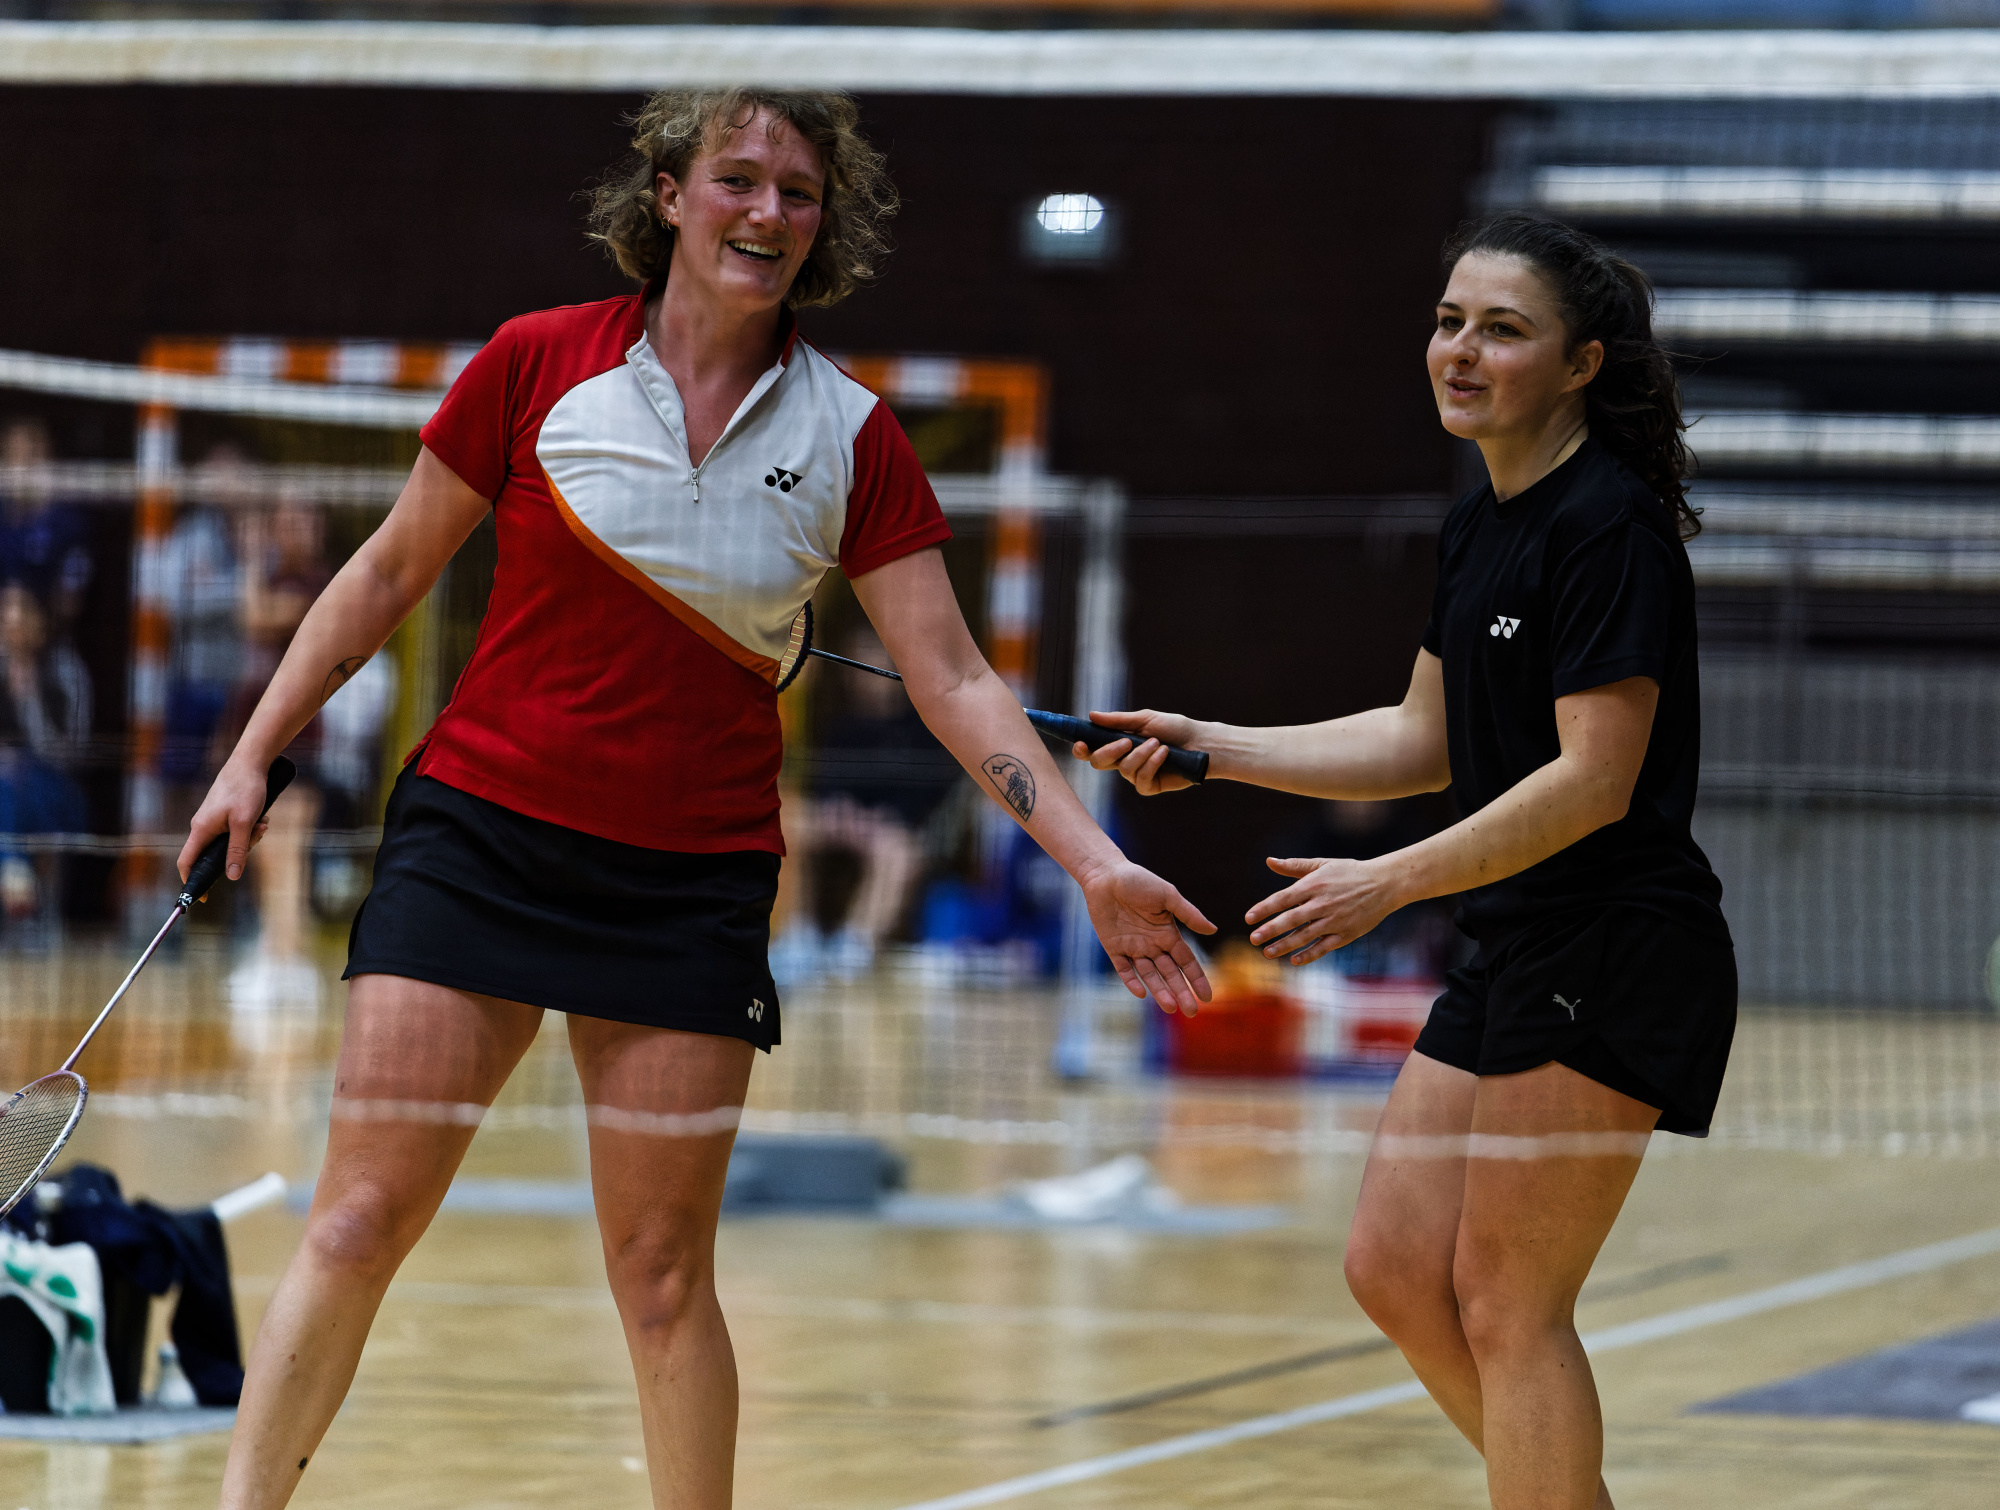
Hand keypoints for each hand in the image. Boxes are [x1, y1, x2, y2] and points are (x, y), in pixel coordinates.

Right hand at [177, 755, 274, 886]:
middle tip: (257, 836)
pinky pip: (236, 831)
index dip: (191, 881)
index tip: (202, 898)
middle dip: (239, 852)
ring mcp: (213, 820)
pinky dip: (250, 828)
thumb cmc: (246, 789)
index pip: (187, 862)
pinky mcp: (224, 814)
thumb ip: (238, 850)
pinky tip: (263, 818)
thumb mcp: (245, 823)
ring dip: (249, 837)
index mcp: (200, 829)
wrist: (251, 762)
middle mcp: (203, 826)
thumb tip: (231, 876)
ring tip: (263, 822)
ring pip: (230, 842)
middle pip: (215, 854)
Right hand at [1070, 709, 1200, 797]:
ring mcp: (1136, 775)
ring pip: (1123, 769)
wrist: (1200, 742)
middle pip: (1098, 763)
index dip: (1081, 749)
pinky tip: (1165, 754)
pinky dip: (1153, 764)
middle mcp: (1124, 761)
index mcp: (1119, 744)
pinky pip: (1141, 779)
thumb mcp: (1146, 719)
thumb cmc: (1174, 728)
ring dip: (1141, 754)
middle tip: (1127, 742)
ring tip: (1159, 744)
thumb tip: (1092, 715)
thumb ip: (1119, 721)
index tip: (1080, 743)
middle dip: (1110, 751)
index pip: (1092, 749)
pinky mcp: (1149, 786)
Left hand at [1080, 858, 1215, 1012]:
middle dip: (1181, 992)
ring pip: (1150, 975)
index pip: (1186, 961)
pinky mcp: (1113, 948)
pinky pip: (1124, 969)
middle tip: (1191, 1012)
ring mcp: (1133, 948)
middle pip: (1170, 973)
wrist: (1105, 874)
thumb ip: (1188, 914)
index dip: (1196, 979)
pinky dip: (1132, 981)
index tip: (1207, 997)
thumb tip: (1213, 930)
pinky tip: (1141, 993)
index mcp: (1168, 933)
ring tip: (1170, 1007)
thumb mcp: (1167, 895)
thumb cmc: (1138, 880)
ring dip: (1160, 991)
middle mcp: (1152, 944)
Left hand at [1246, 856, 1404, 966]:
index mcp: (1314, 885)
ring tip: (1267, 953)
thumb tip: (1269, 861)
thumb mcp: (1322, 864)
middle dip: (1270, 930)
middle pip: (1291, 919)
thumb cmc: (1349, 872)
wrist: (1385, 883)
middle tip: (1253, 939)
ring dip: (1284, 945)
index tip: (1248, 918)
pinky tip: (1294, 960)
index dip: (1264, 909)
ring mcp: (1335, 920)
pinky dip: (1309, 954)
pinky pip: (1324, 947)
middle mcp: (1322, 903)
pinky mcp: (1347, 933)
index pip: (1283, 898)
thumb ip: (1294, 866)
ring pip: (1305, 935)